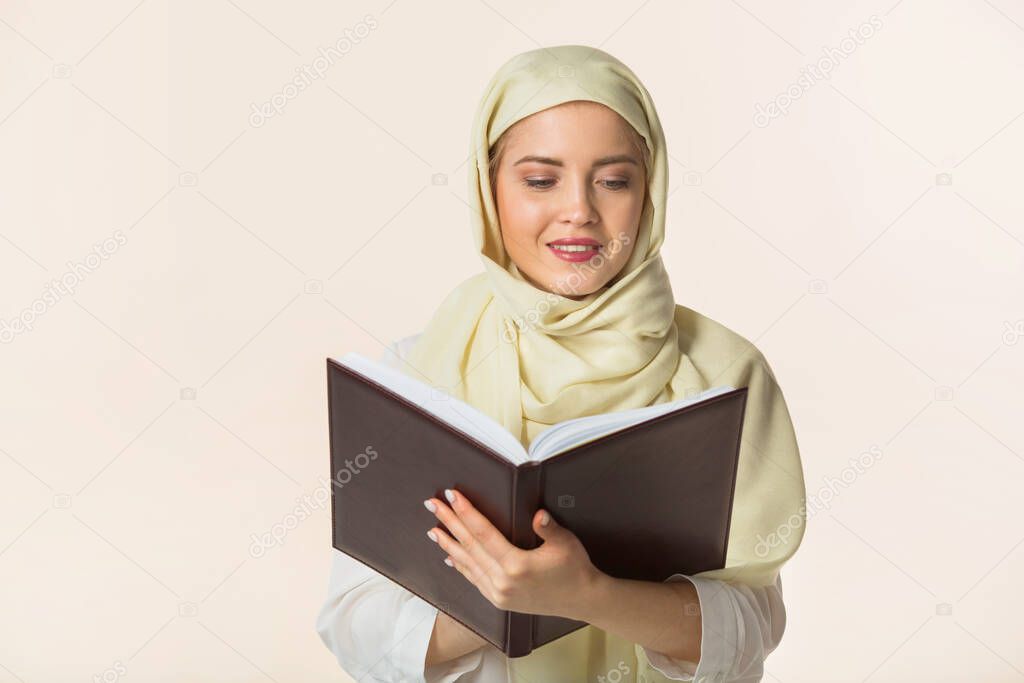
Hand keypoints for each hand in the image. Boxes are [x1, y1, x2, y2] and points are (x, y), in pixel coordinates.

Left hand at [423, 488, 602, 619]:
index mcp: (516, 565)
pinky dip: (460, 566)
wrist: (582, 600)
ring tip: (433, 529)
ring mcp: (498, 594)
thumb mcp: (565, 543)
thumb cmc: (575, 569)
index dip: (466, 512)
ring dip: (448, 545)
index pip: (483, 533)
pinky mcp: (499, 600)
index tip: (451, 496)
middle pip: (469, 547)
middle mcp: (502, 582)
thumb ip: (549, 528)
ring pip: (467, 564)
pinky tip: (449, 557)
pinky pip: (474, 579)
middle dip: (449, 523)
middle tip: (432, 505)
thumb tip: (537, 514)